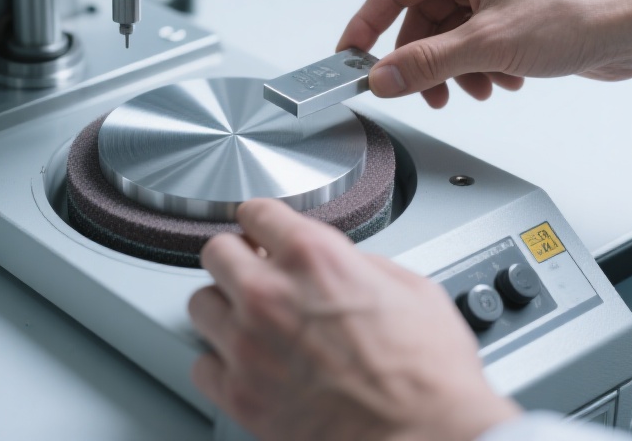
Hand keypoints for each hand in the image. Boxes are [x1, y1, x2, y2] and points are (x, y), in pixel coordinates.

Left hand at [189, 198, 520, 440]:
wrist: (429, 439)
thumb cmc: (430, 375)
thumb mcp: (410, 288)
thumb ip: (358, 265)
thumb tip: (339, 264)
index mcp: (315, 258)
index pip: (257, 212)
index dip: (263, 221)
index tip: (263, 230)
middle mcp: (271, 296)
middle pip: (216, 252)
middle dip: (237, 257)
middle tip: (254, 270)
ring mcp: (249, 347)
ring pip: (200, 304)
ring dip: (224, 307)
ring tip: (250, 319)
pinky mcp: (242, 396)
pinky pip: (202, 366)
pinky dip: (220, 363)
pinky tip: (247, 364)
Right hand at [338, 0, 631, 105]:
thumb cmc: (577, 12)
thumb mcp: (486, 45)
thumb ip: (426, 64)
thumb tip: (383, 77)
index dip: (366, 28)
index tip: (349, 57)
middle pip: (421, 22)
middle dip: (424, 63)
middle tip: (425, 93)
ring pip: (450, 39)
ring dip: (457, 71)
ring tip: (478, 89)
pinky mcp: (518, 17)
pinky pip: (478, 47)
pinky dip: (483, 69)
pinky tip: (506, 82)